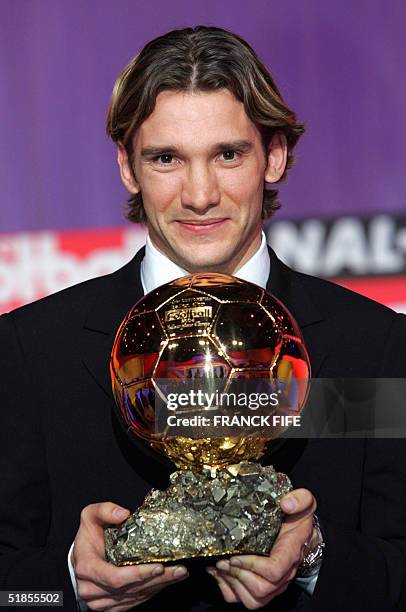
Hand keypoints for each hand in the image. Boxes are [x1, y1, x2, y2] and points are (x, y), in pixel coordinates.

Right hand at [72, 502, 187, 610]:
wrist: (81, 555)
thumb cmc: (88, 536)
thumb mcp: (91, 515)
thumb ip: (104, 510)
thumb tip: (123, 514)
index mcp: (87, 568)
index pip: (115, 578)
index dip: (138, 574)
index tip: (158, 566)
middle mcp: (92, 589)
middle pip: (129, 589)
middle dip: (156, 580)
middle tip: (178, 570)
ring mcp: (101, 600)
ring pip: (134, 596)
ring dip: (159, 586)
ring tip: (178, 573)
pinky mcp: (111, 605)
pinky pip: (134, 601)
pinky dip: (152, 591)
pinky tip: (166, 581)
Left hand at [206, 488, 316, 608]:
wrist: (301, 532)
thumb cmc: (299, 519)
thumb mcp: (305, 502)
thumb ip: (300, 498)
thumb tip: (286, 503)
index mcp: (290, 552)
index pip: (274, 571)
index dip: (252, 566)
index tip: (236, 555)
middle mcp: (283, 573)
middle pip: (261, 589)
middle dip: (237, 575)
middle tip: (223, 560)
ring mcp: (274, 584)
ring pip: (253, 600)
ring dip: (233, 585)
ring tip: (220, 567)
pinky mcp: (264, 587)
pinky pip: (246, 600)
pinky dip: (229, 590)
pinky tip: (220, 574)